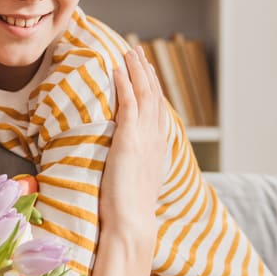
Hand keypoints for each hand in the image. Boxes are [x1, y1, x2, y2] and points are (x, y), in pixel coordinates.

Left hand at [99, 46, 170, 244]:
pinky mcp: (129, 139)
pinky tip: (118, 69)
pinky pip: (128, 103)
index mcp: (158, 148)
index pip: (157, 110)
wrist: (132, 223)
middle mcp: (156, 139)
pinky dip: (125, 83)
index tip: (146, 72)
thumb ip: (134, 167)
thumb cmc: (129, 211)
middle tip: (138, 52)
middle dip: (146, 72)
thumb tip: (125, 164)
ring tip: (129, 52)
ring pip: (144, 94)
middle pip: (154, 96)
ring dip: (137, 70)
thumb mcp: (135, 182)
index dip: (153, 88)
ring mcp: (144, 138)